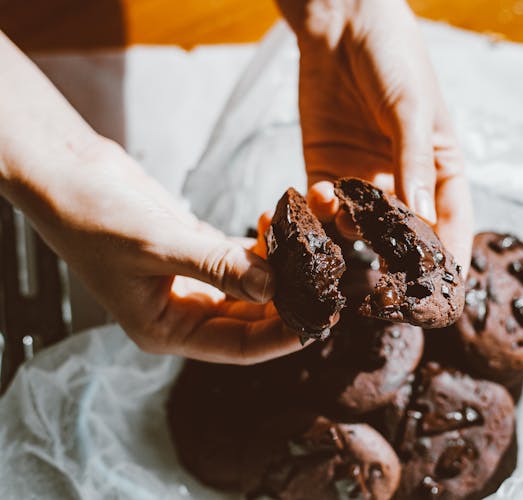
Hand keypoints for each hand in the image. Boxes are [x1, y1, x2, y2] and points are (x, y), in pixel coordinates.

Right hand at [0, 32, 307, 363]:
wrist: (68, 175)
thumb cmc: (95, 217)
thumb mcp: (158, 245)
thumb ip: (218, 266)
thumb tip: (273, 288)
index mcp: (167, 330)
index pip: (238, 347)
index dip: (281, 338)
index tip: (319, 323)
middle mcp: (184, 311)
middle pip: (252, 318)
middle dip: (291, 302)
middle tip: (329, 285)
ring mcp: (193, 280)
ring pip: (251, 286)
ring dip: (282, 270)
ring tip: (315, 252)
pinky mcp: (198, 250)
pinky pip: (242, 256)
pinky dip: (263, 244)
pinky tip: (280, 224)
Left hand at [277, 0, 472, 269]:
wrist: (342, 24)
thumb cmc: (394, 59)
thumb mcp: (411, 110)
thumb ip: (414, 163)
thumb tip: (420, 219)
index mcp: (439, 168)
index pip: (450, 223)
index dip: (449, 259)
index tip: (445, 293)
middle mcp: (403, 182)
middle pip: (405, 235)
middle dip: (396, 262)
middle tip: (387, 289)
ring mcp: (363, 179)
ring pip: (361, 227)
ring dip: (353, 238)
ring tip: (346, 242)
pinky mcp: (326, 170)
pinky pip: (324, 206)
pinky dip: (320, 213)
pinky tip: (319, 201)